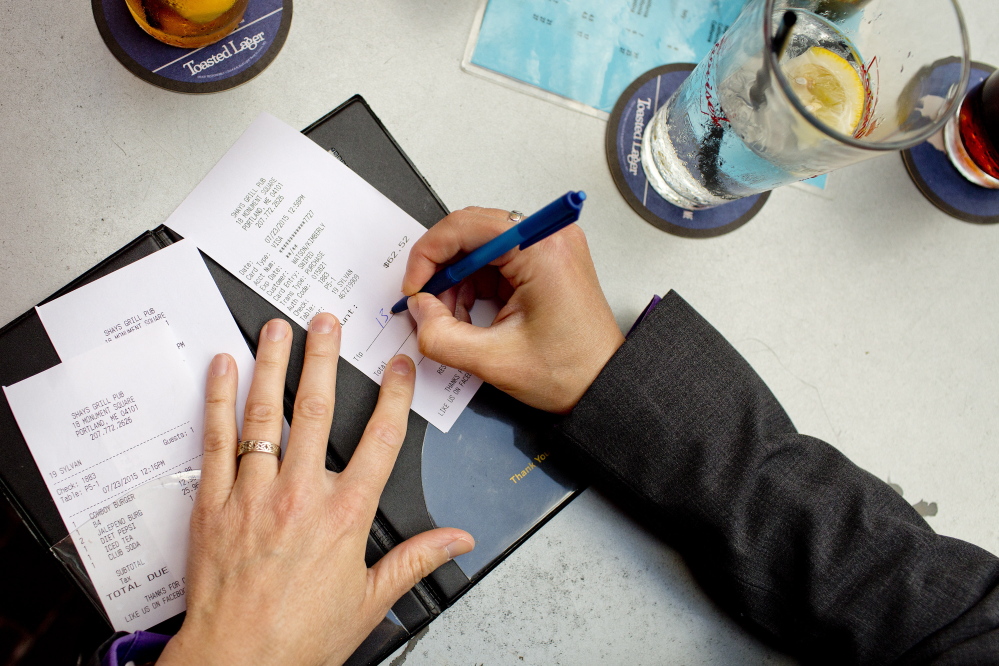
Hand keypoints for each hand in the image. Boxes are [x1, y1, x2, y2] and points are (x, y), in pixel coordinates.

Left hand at [158, 314, 473, 665]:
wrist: (236, 663)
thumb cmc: (299, 637)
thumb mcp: (370, 601)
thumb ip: (415, 560)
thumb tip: (458, 541)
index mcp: (345, 515)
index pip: (380, 440)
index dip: (394, 395)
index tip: (398, 365)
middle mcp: (301, 494)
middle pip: (318, 410)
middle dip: (324, 358)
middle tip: (328, 321)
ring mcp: (254, 494)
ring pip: (266, 415)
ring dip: (273, 365)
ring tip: (277, 329)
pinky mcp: (215, 504)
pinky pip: (218, 440)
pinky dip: (220, 400)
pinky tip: (224, 369)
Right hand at [401, 207, 623, 413]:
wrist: (602, 386)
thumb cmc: (571, 371)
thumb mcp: (494, 360)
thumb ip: (441, 335)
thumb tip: (417, 310)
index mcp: (541, 249)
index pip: (466, 226)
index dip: (429, 255)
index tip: (414, 287)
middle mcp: (547, 238)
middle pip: (470, 233)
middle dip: (442, 272)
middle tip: (427, 305)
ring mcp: (547, 247)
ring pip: (478, 249)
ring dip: (456, 282)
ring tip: (454, 320)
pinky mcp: (543, 262)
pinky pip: (493, 262)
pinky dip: (473, 287)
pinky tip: (470, 316)